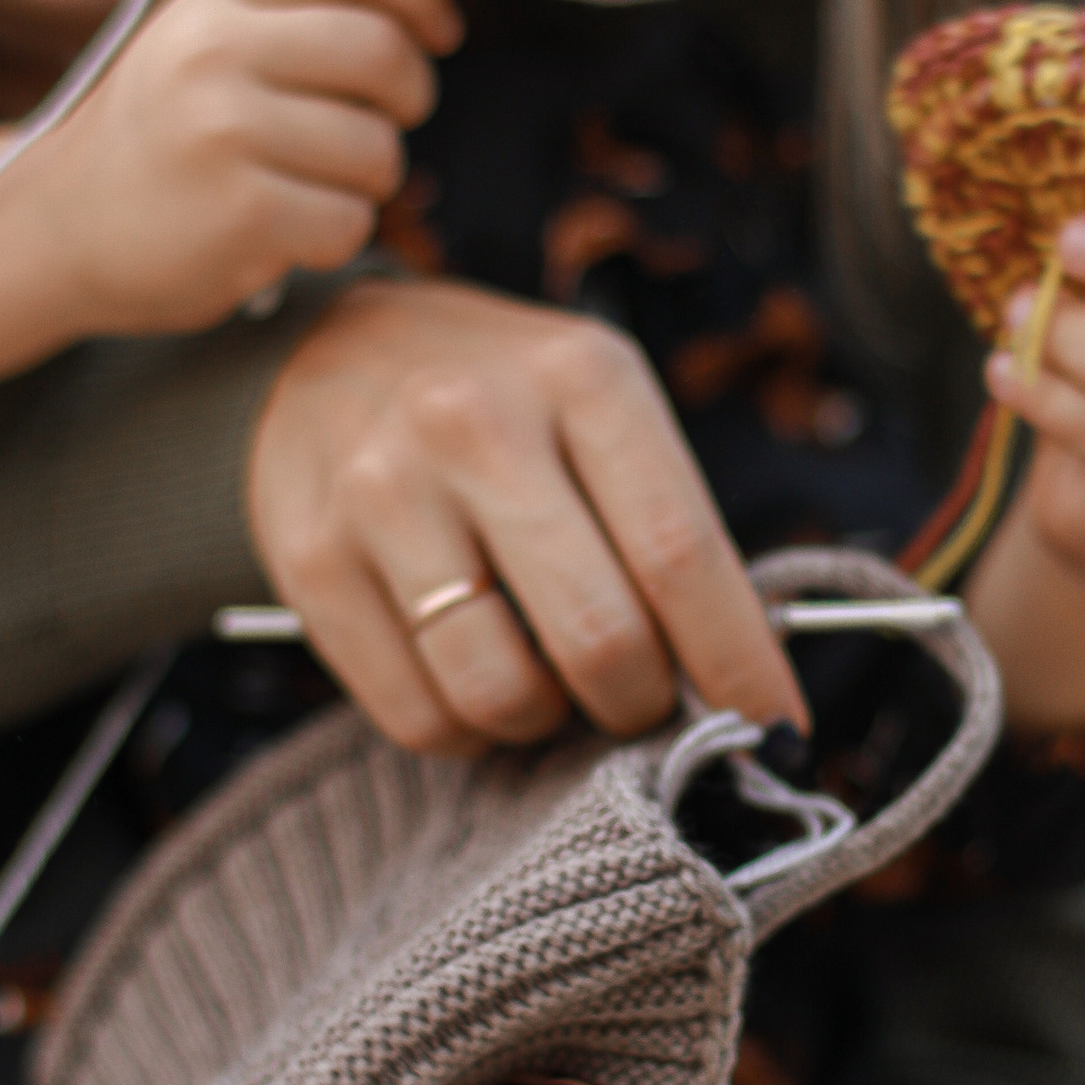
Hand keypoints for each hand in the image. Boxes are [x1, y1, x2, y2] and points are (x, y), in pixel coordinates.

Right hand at [56, 0, 459, 333]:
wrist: (61, 225)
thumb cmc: (159, 134)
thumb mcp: (203, 36)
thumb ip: (293, 8)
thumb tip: (420, 4)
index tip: (438, 30)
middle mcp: (215, 50)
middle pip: (382, 50)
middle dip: (410, 95)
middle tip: (382, 121)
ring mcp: (224, 131)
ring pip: (377, 149)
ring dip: (367, 179)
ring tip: (310, 183)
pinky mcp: (240, 212)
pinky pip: (349, 220)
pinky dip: (333, 236)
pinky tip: (284, 230)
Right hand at [246, 278, 803, 750]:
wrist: (323, 354)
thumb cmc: (502, 401)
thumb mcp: (599, 406)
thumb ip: (667, 524)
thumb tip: (743, 684)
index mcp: (580, 376)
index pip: (681, 552)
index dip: (737, 659)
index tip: (775, 723)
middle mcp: (474, 425)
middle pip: (600, 637)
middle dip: (642, 703)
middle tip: (643, 699)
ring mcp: (382, 493)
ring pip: (504, 693)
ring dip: (550, 724)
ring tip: (551, 685)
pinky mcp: (310, 560)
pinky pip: (418, 715)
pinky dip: (469, 730)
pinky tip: (474, 682)